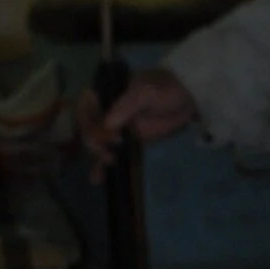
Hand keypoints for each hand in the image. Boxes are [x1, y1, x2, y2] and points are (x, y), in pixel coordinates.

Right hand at [74, 64, 197, 173]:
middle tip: (113, 148)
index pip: (83, 108)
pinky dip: (101, 166)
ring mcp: (113, 127)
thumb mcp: (146, 92)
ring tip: (111, 161)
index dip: (89, 122)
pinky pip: (108, 153)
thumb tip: (107, 124)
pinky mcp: (124, 142)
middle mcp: (104, 110)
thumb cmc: (165, 89)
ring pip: (96, 143)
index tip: (106, 132)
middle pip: (87, 128)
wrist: (185, 100)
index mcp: (104, 93)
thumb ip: (127, 106)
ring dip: (98, 155)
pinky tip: (96, 179)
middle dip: (95, 141)